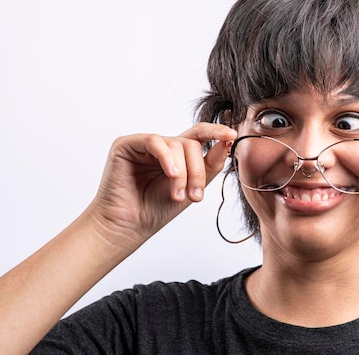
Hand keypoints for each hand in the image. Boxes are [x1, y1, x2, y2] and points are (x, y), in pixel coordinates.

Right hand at [89, 123, 237, 243]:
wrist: (129, 226)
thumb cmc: (155, 210)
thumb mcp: (192, 187)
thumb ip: (209, 166)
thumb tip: (226, 143)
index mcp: (177, 154)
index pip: (199, 135)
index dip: (216, 132)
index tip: (232, 136)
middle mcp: (162, 147)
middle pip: (191, 143)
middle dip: (198, 171)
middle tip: (195, 197)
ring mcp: (144, 144)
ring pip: (176, 144)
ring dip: (182, 172)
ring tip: (177, 195)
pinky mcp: (126, 145)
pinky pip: (154, 141)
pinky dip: (167, 158)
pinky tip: (171, 174)